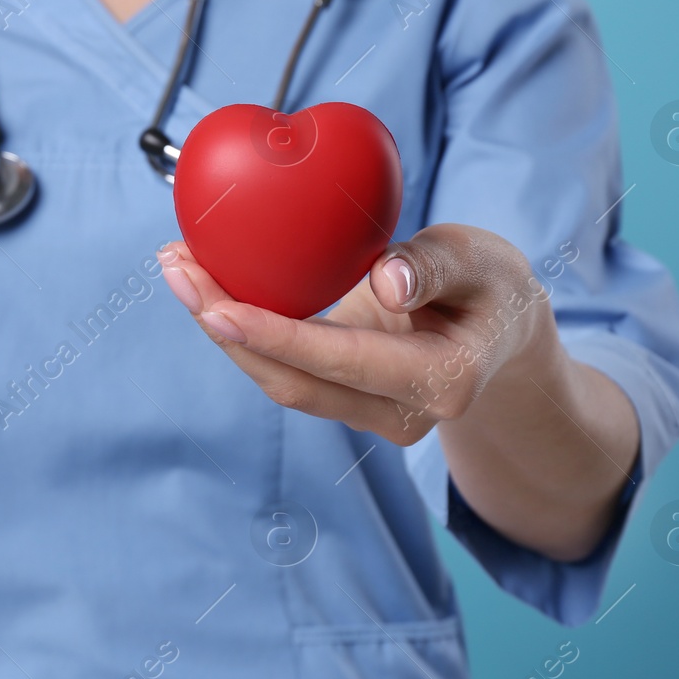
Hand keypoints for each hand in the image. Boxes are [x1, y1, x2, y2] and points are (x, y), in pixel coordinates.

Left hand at [156, 223, 559, 444]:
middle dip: (225, 329)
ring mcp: (369, 416)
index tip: (215, 306)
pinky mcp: (343, 401)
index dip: (275, 337)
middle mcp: (400, 413)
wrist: (502, 338)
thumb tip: (384, 280)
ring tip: (177, 266)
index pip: (342, 362)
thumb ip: (439, 266)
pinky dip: (243, 328)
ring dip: (221, 328)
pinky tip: (207, 283)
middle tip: (175, 268)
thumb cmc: (494, 289)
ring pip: (280, 381)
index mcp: (441, 380)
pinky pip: (284, 369)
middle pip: (294, 381)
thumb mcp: (487, 262)